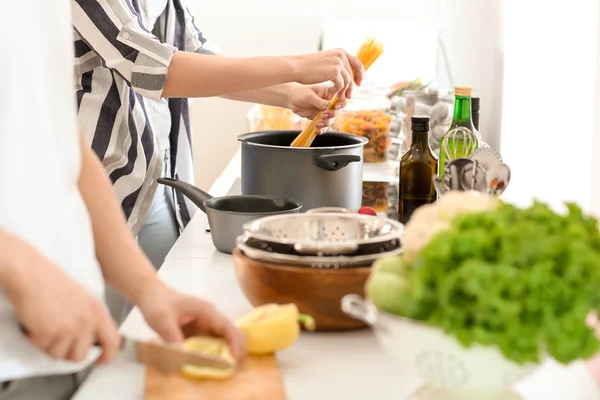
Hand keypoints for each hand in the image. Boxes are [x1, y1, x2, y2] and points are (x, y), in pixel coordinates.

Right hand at [4, 244, 119, 363]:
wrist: (31, 274)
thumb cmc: (52, 282)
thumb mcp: (84, 299)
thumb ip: (90, 319)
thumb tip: (91, 339)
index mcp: (97, 311)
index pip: (112, 341)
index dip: (108, 356)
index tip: (101, 361)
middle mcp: (86, 321)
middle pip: (80, 355)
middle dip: (67, 352)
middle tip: (57, 339)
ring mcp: (68, 328)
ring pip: (59, 355)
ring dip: (49, 345)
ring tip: (45, 326)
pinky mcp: (49, 332)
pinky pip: (41, 347)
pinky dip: (35, 339)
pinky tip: (36, 323)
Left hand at [137, 284, 245, 360]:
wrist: (151, 295)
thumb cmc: (157, 303)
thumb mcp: (162, 320)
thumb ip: (172, 337)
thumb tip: (183, 356)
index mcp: (206, 311)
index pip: (227, 327)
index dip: (235, 343)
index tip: (235, 360)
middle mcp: (210, 317)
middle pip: (232, 332)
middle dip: (237, 349)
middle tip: (234, 368)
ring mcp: (206, 324)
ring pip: (225, 339)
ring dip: (228, 353)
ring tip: (227, 370)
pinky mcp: (200, 331)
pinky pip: (214, 343)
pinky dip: (217, 354)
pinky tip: (213, 365)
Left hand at [288, 83, 346, 133]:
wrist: (292, 100)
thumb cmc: (301, 93)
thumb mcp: (309, 96)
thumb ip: (319, 101)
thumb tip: (328, 105)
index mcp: (329, 93)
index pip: (340, 98)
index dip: (341, 103)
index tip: (336, 106)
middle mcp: (329, 103)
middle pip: (338, 111)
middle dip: (332, 114)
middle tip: (323, 115)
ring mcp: (325, 111)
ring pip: (331, 120)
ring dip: (326, 123)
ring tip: (318, 123)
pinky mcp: (320, 118)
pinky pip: (324, 126)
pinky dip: (322, 129)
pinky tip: (318, 131)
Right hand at [292, 49, 363, 101]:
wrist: (297, 67)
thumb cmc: (308, 66)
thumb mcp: (326, 61)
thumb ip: (337, 64)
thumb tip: (347, 73)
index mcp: (340, 51)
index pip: (357, 63)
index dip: (360, 74)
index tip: (358, 84)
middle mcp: (341, 55)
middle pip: (352, 74)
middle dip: (351, 87)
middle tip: (348, 96)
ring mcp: (338, 63)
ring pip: (347, 81)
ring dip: (343, 90)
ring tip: (338, 97)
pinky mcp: (334, 71)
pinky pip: (340, 85)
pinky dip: (336, 91)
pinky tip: (330, 93)